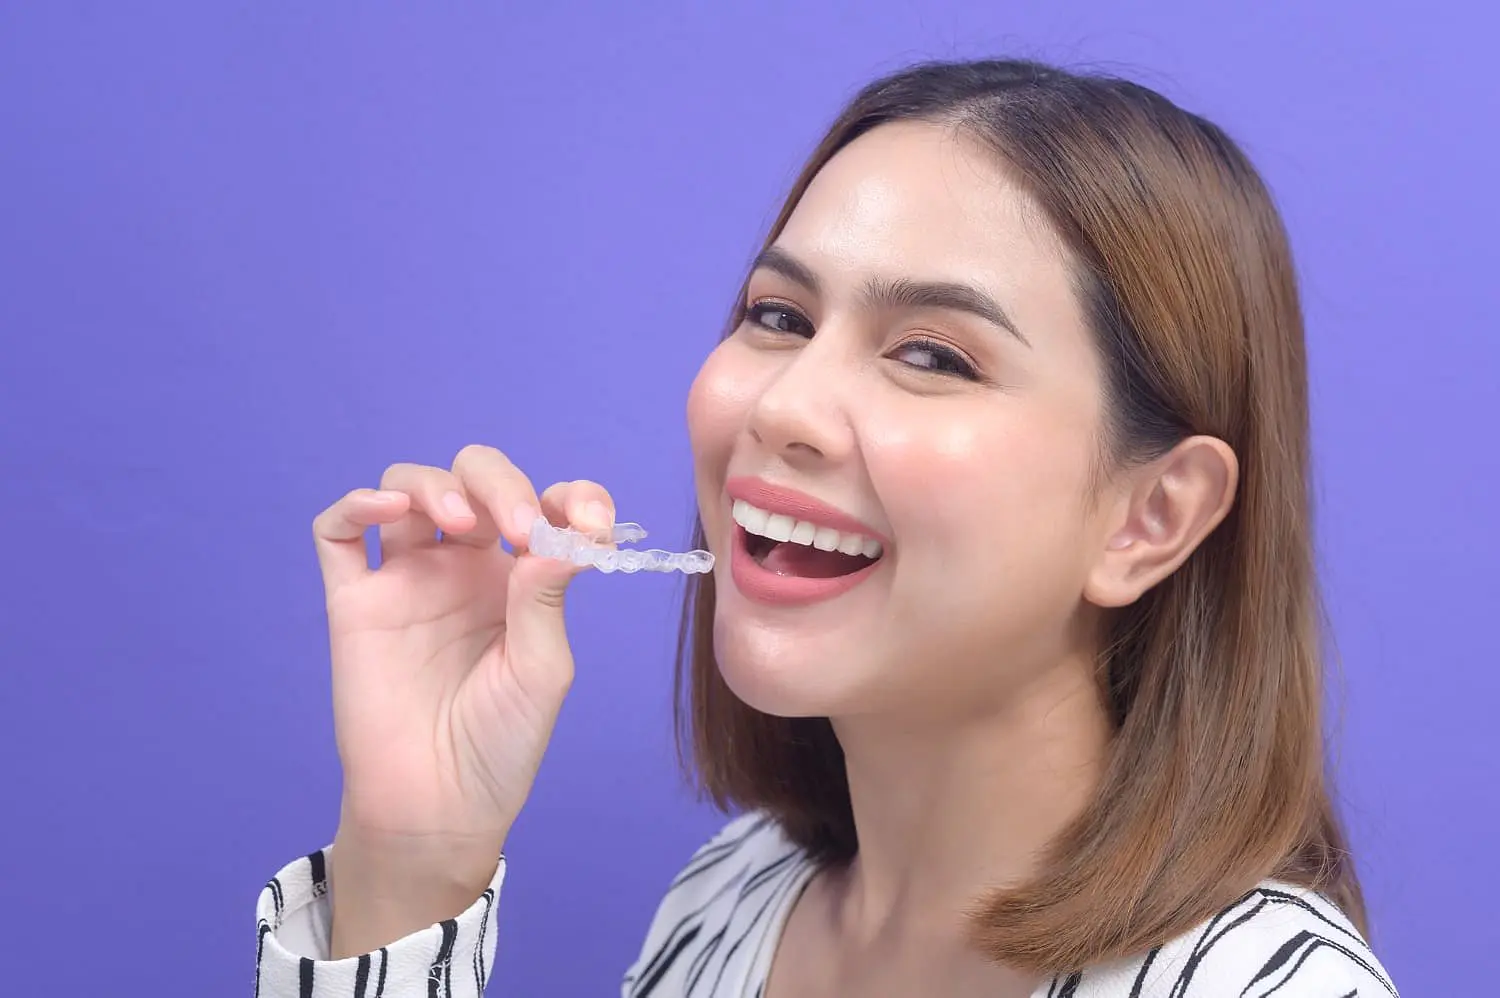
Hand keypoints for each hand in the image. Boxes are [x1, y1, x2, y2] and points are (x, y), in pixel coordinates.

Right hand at [310, 444, 613, 953]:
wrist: (438, 807)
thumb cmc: (500, 743)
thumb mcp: (543, 668)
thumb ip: (546, 596)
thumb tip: (559, 532)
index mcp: (521, 577)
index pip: (545, 505)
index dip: (571, 498)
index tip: (590, 520)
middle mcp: (465, 566)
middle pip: (475, 478)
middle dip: (499, 483)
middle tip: (515, 525)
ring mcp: (407, 578)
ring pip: (409, 487)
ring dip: (436, 484)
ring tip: (458, 520)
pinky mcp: (355, 602)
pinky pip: (338, 533)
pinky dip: (356, 504)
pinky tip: (387, 510)